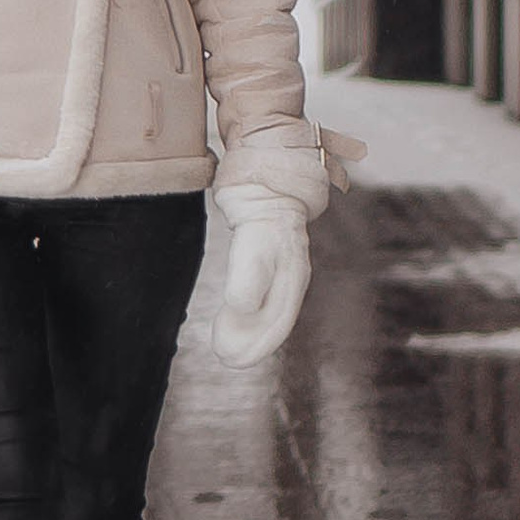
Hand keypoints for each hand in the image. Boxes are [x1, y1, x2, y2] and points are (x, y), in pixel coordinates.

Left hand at [212, 183, 311, 366]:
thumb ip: (250, 273)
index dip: (257, 343)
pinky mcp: (274, 250)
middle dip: (255, 342)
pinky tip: (242, 316)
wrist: (271, 159)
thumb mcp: (256, 237)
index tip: (231, 358)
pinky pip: (271, 291)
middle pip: (278, 316)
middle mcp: (293, 268)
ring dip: (255, 330)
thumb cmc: (261, 198)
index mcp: (291, 271)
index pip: (278, 319)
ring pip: (276, 305)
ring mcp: (286, 259)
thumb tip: (241, 310)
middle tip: (226, 359)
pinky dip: (256, 310)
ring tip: (229, 348)